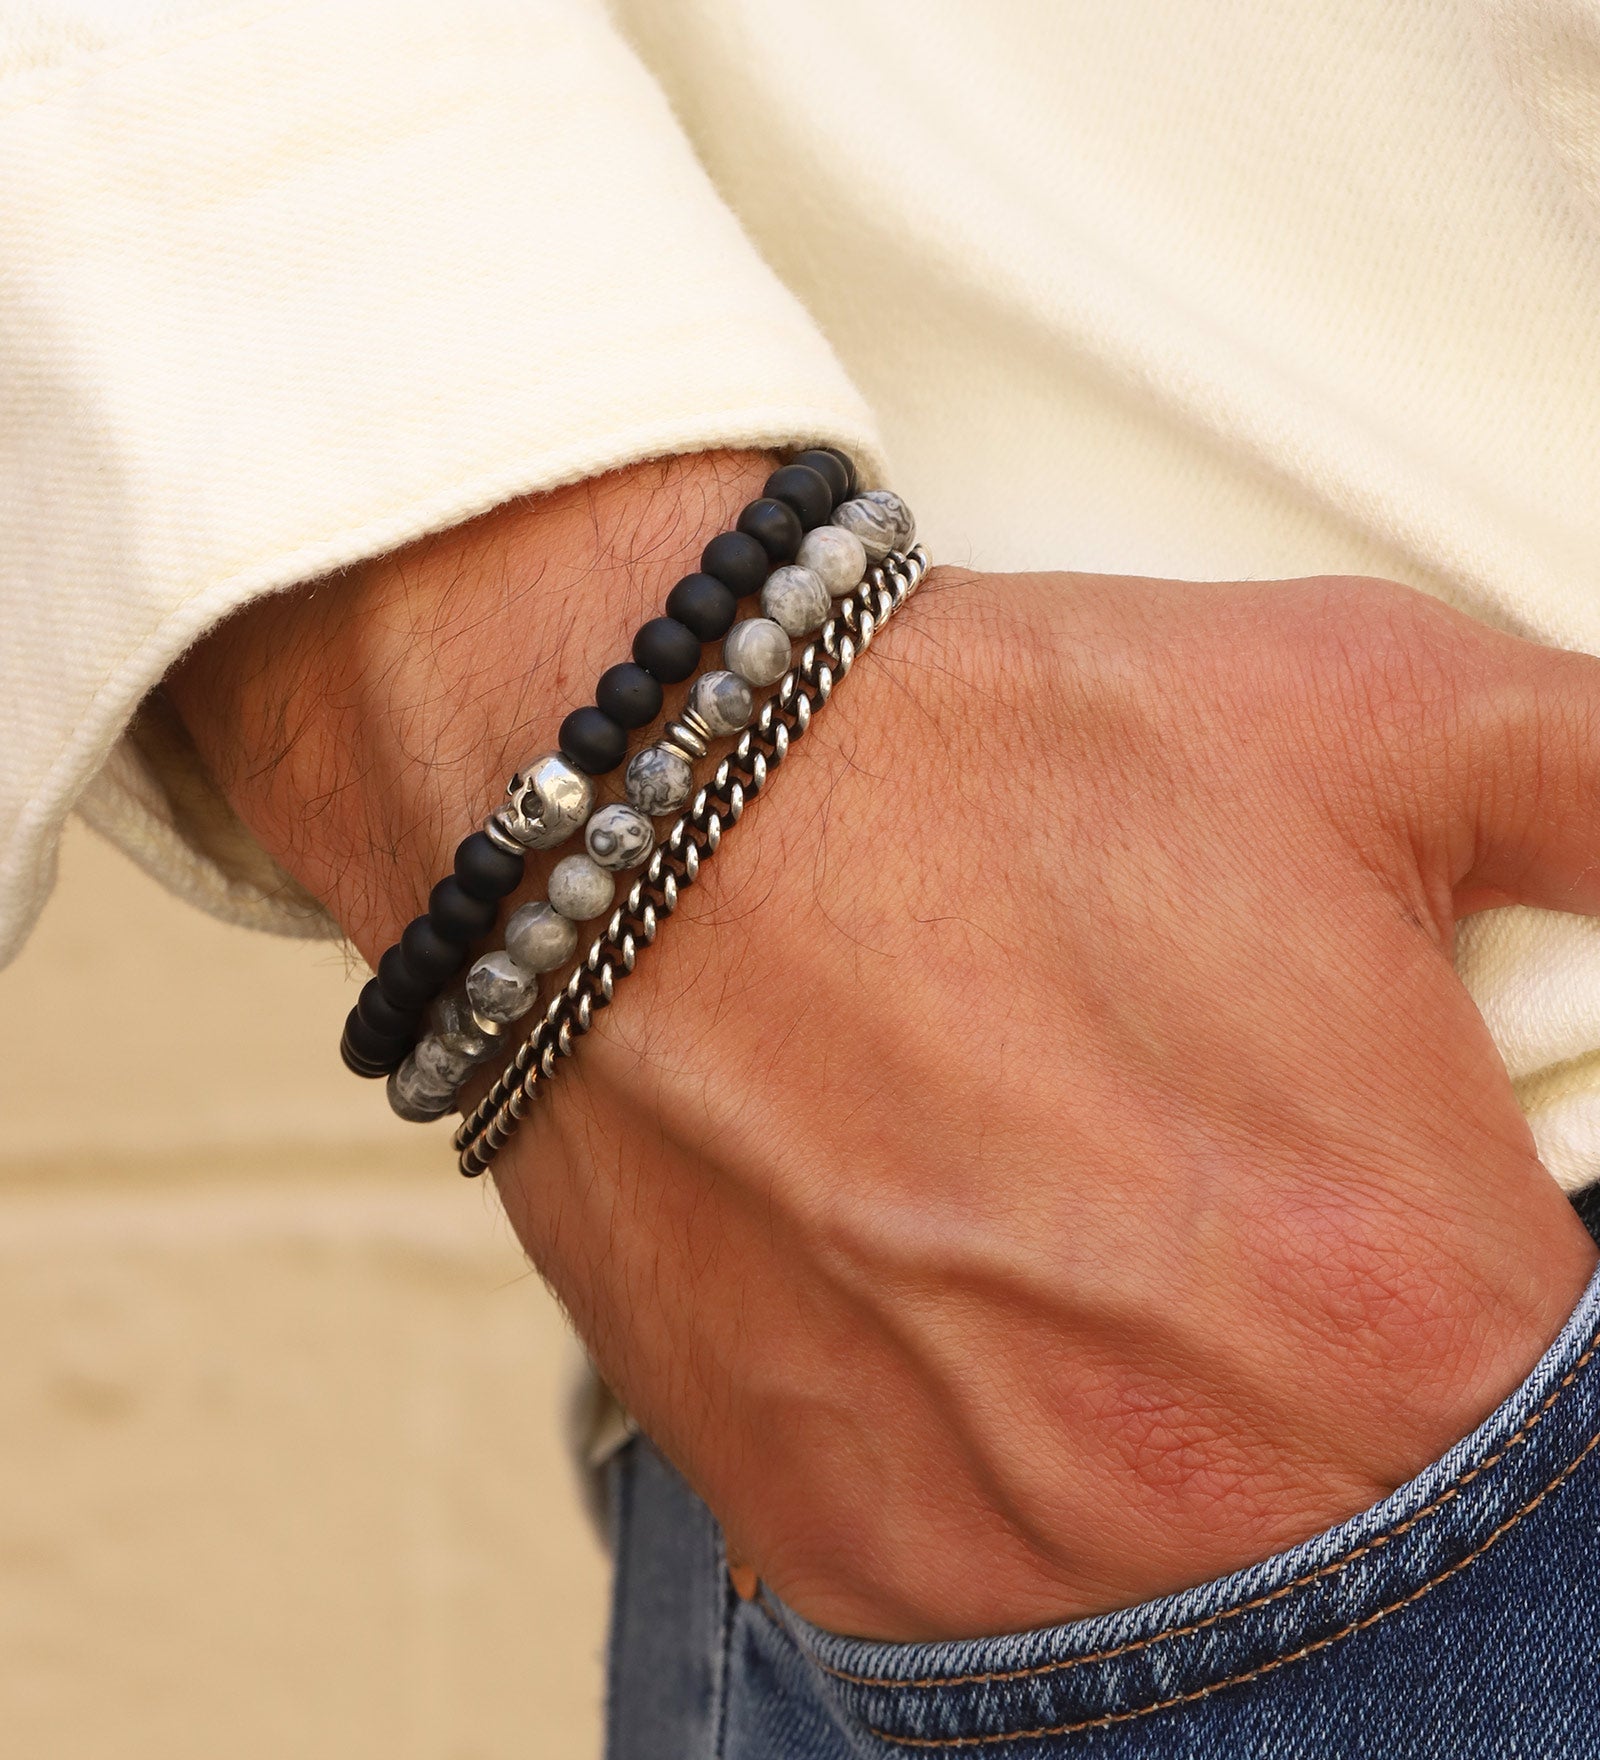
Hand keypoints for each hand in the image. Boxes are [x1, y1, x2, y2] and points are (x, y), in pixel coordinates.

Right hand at [169, 460, 1599, 1641]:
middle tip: (1248, 1180)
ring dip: (1192, 1399)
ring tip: (1096, 1212)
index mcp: (1416, 1314)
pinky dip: (1033, 1444)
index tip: (1440, 1204)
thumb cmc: (979, 767)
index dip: (1509, 1266)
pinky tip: (983, 1280)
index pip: (1590, 1397)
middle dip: (1358, 1340)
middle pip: (1407, 1500)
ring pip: (1205, 1540)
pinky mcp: (858, 1544)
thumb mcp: (1394, 714)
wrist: (659, 810)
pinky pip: (1018, 1566)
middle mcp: (1222, 1482)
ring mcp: (1021, 1546)